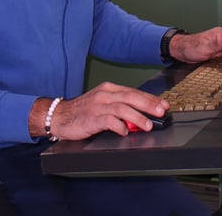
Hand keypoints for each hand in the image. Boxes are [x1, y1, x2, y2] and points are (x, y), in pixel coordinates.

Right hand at [35, 82, 169, 139]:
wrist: (58, 116)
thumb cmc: (82, 111)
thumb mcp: (102, 104)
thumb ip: (120, 107)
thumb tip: (142, 115)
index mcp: (109, 89)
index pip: (134, 92)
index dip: (150, 98)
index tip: (163, 105)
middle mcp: (105, 94)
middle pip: (131, 97)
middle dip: (148, 104)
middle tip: (161, 112)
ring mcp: (98, 105)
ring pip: (122, 108)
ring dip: (137, 117)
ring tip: (148, 126)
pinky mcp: (91, 118)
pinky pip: (108, 120)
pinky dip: (119, 126)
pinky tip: (124, 132)